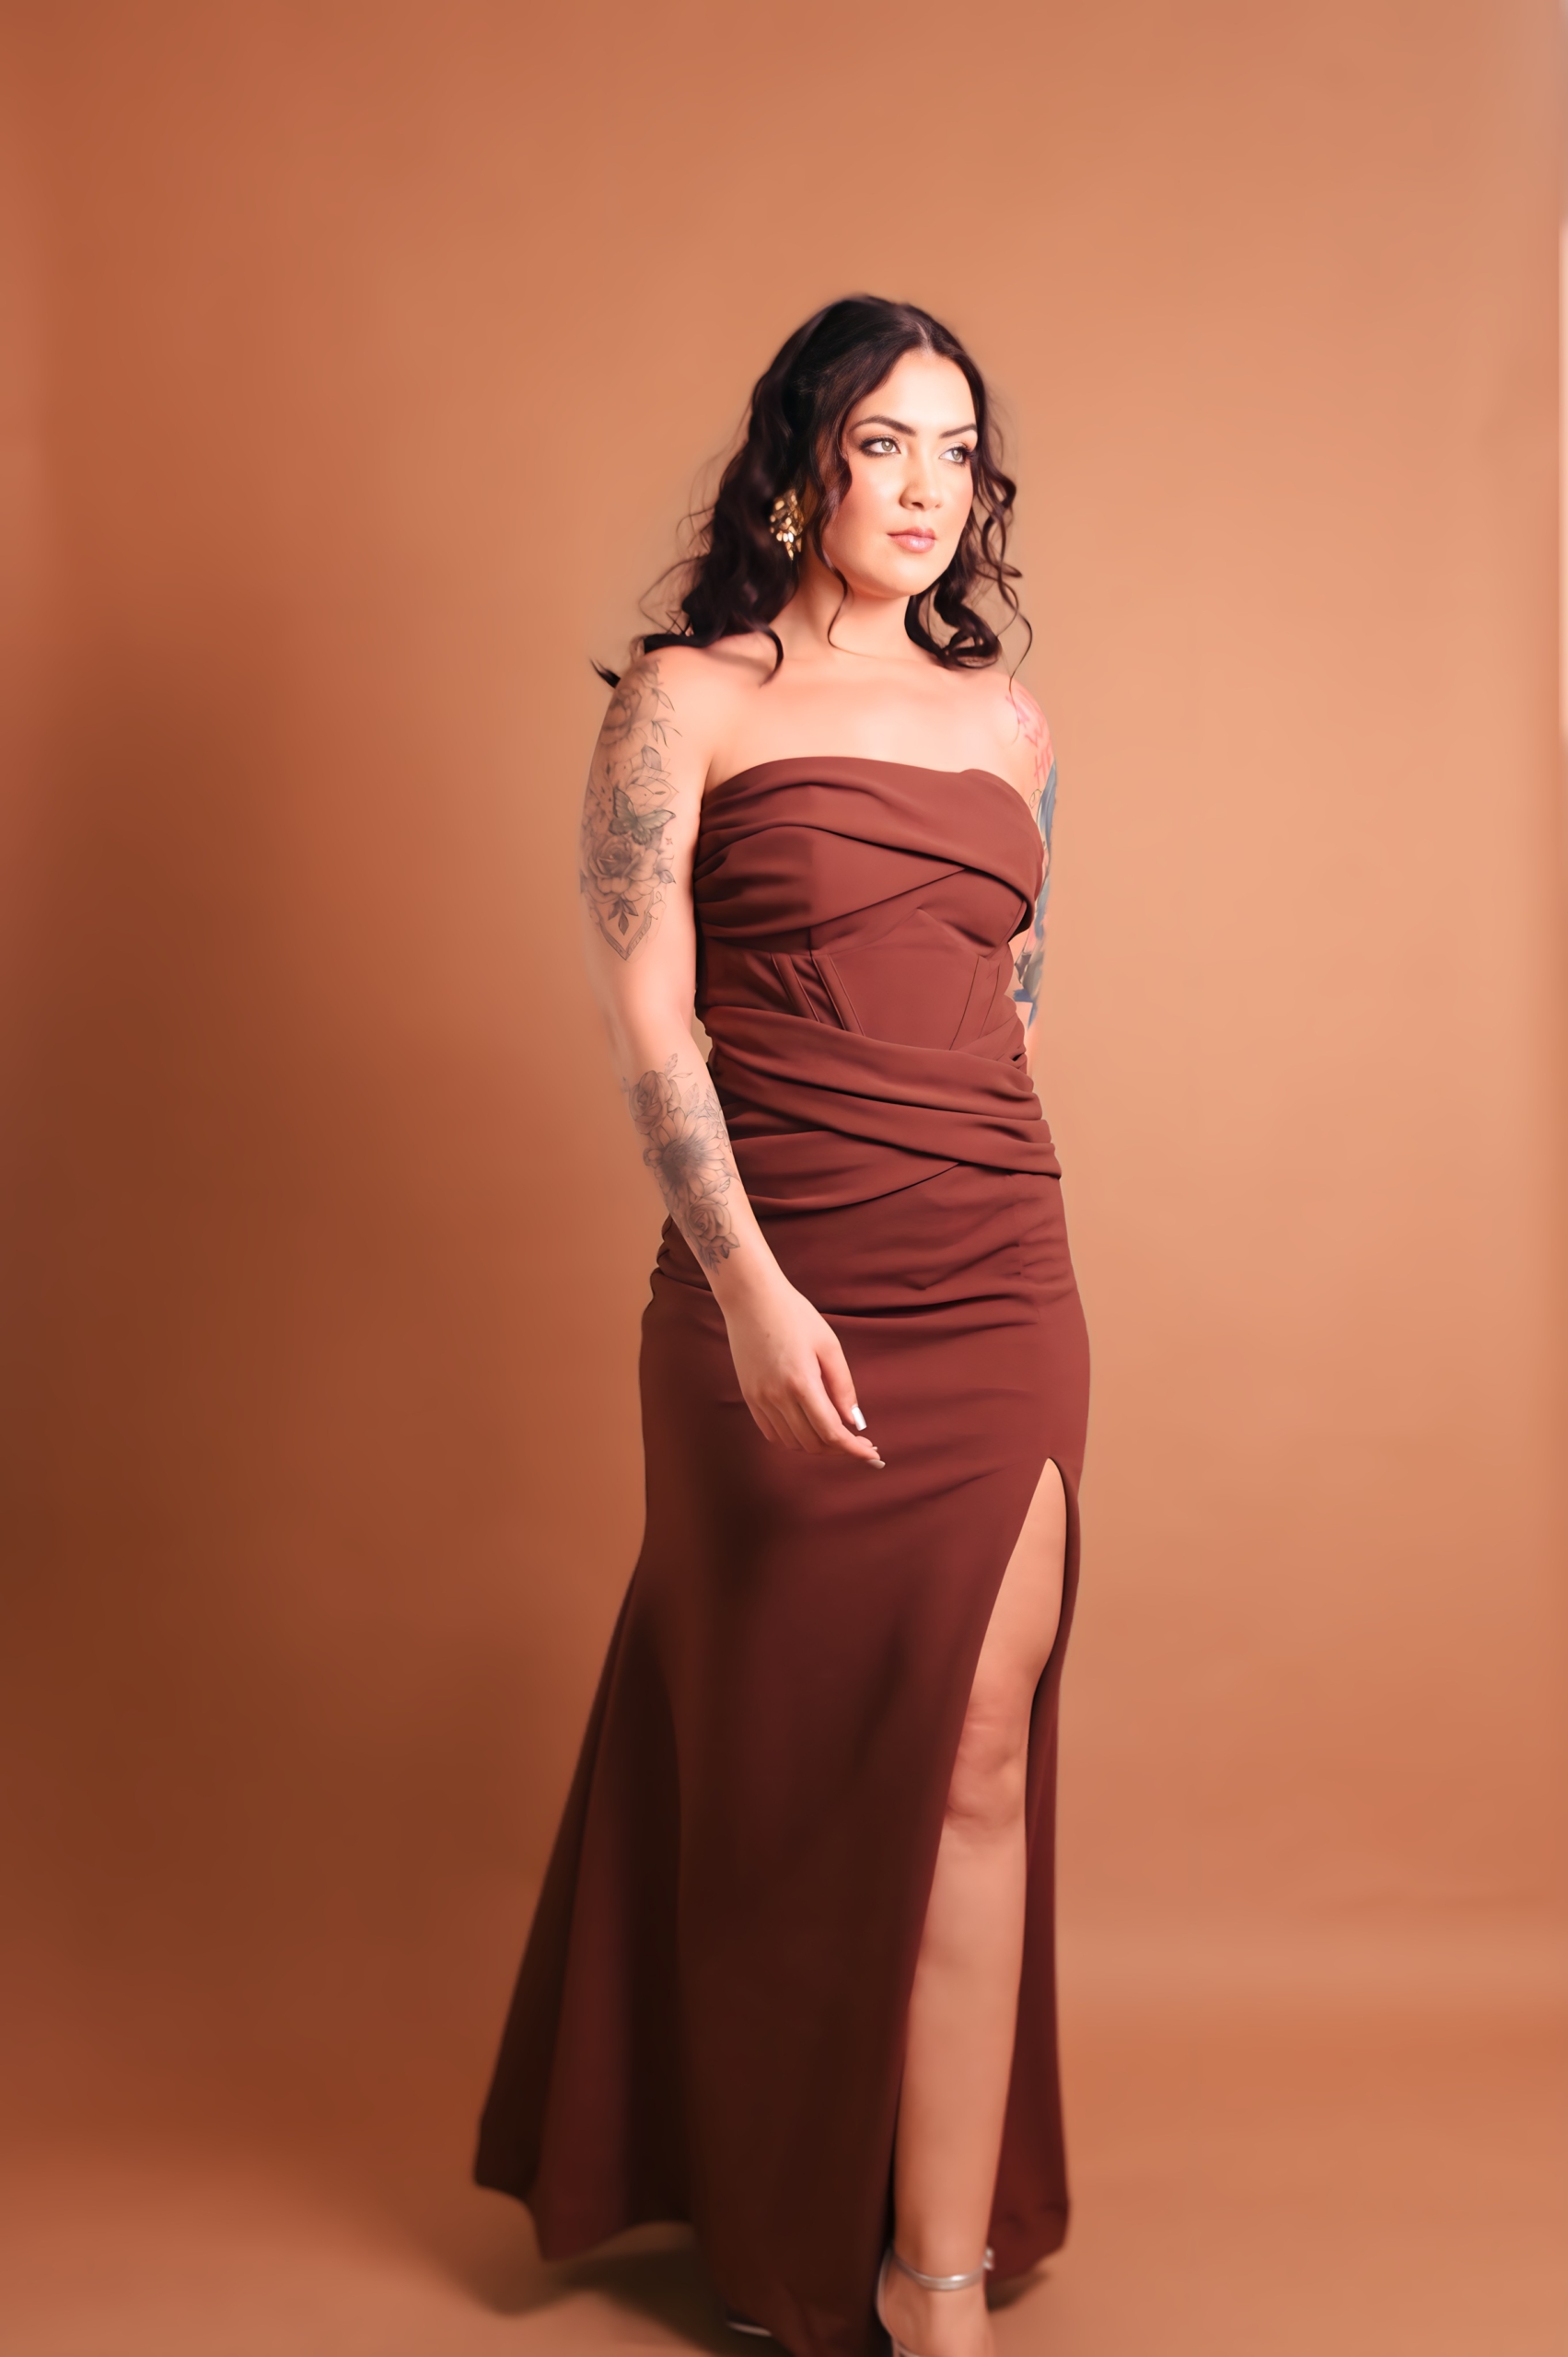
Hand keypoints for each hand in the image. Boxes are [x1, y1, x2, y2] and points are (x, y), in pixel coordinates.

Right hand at [720, 1273, 884, 1464]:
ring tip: (835, 1433)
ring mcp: (759, 1399)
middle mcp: (777, 1397)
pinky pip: (772, 1432)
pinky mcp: (749, 1397)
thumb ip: (843, 1388)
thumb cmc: (794, 1315)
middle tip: (859, 1442)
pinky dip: (793, 1437)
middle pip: (813, 1443)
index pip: (831, 1433)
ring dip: (817, 1444)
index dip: (854, 1449)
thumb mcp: (829, 1346)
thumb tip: (855, 1422)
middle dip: (840, 1449)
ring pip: (792, 1443)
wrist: (751, 1299)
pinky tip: (808, 1426)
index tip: (872, 1454)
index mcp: (802, 1383)